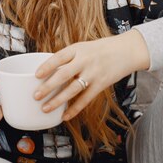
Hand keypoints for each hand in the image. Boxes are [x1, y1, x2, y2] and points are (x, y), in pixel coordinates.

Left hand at [33, 29, 148, 120]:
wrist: (126, 50)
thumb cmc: (100, 49)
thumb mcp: (82, 47)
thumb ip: (67, 58)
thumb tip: (48, 70)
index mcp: (77, 49)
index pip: (58, 57)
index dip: (46, 66)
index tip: (36, 75)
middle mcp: (84, 61)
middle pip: (63, 75)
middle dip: (48, 87)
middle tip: (36, 95)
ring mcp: (93, 74)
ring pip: (73, 90)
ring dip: (58, 101)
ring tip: (45, 108)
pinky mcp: (101, 85)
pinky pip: (85, 99)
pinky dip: (74, 109)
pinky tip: (65, 116)